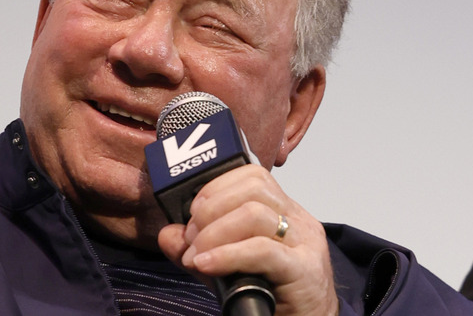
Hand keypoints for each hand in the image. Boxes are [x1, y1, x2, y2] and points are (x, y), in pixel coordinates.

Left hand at [157, 164, 338, 315]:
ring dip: (214, 233)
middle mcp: (298, 221)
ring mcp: (304, 244)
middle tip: (192, 238)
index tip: (192, 212)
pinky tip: (206, 265)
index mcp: (283, 212)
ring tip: (198, 256)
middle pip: (253, 188)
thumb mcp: (227, 267)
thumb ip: (198, 248)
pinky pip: (261, 250)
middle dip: (211, 209)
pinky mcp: (303, 270)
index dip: (215, 187)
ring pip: (254, 214)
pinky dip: (226, 255)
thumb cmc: (274, 296)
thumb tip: (168, 235)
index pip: (252, 176)